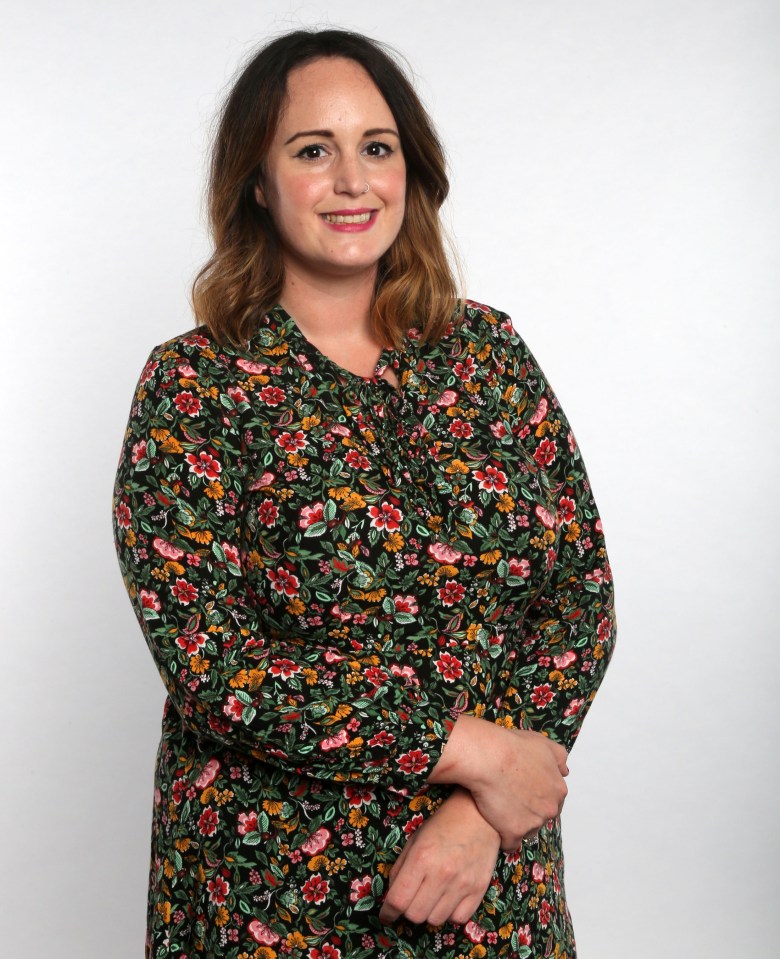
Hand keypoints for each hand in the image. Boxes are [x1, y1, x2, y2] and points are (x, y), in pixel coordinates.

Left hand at [379, 787, 500, 926]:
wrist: (479, 815)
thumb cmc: (442, 825)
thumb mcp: (414, 840)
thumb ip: (400, 869)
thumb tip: (392, 898)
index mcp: (421, 858)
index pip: (398, 900)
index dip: (388, 912)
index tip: (386, 916)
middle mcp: (442, 873)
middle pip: (415, 915)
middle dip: (408, 910)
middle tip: (412, 900)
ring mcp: (462, 883)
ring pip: (435, 921)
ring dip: (429, 913)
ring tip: (431, 896)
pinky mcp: (479, 889)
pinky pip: (458, 919)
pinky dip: (449, 914)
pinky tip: (448, 898)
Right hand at [428, 716, 568, 849]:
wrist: (489, 757)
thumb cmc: (512, 746)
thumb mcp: (543, 743)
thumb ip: (559, 757)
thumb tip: (565, 771)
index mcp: (558, 789)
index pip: (551, 800)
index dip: (535, 795)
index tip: (521, 789)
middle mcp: (550, 808)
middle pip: (541, 817)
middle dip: (528, 811)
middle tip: (509, 798)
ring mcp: (533, 823)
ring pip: (527, 831)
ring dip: (516, 824)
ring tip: (498, 809)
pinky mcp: (514, 833)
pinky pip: (510, 844)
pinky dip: (503, 837)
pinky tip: (494, 824)